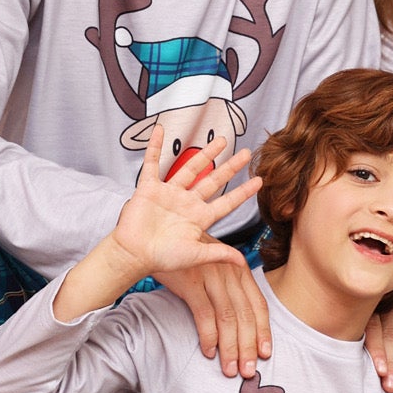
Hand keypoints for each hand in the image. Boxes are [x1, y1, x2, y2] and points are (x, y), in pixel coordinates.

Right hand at [124, 129, 269, 373]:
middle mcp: (187, 203)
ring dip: (204, 154)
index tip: (259, 181)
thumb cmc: (162, 258)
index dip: (243, 192)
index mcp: (199, 218)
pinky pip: (152, 163)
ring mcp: (168, 193)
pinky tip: (160, 130)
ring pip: (190, 168)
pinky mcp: (148, 188)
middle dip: (230, 167)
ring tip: (221, 141)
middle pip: (213, 180)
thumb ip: (218, 254)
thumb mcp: (195, 256)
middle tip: (246, 153)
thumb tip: (242, 262)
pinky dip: (154, 146)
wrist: (133, 255)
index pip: (227, 202)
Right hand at [160, 257, 273, 376]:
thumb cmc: (189, 258)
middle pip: (245, 315)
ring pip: (228, 318)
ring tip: (230, 368)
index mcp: (239, 269)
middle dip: (248, 346)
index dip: (263, 331)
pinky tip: (209, 352)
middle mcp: (229, 272)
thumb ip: (229, 289)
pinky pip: (204, 314)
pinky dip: (209, 336)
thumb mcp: (215, 268)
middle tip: (248, 370)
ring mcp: (211, 276)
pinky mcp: (191, 281)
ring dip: (230, 347)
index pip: (258, 304)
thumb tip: (240, 323)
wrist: (159, 240)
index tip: (265, 353)